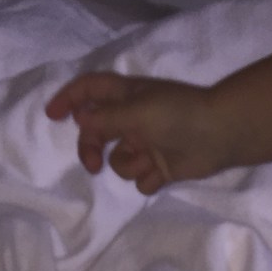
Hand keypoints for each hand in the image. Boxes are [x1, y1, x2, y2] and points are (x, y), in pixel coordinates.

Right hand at [45, 73, 226, 193]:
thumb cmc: (179, 114)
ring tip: (150, 159)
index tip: (52, 116)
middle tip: (93, 165)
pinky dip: (148, 179)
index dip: (69, 100)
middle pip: (97, 134)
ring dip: (129, 165)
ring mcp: (147, 144)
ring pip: (119, 161)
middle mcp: (133, 119)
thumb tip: (81, 120)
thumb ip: (106, 118)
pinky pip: (141, 179)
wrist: (220, 135)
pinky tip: (163, 171)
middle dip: (92, 150)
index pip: (89, 91)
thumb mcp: (137, 111)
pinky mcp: (161, 166)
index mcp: (126, 96)